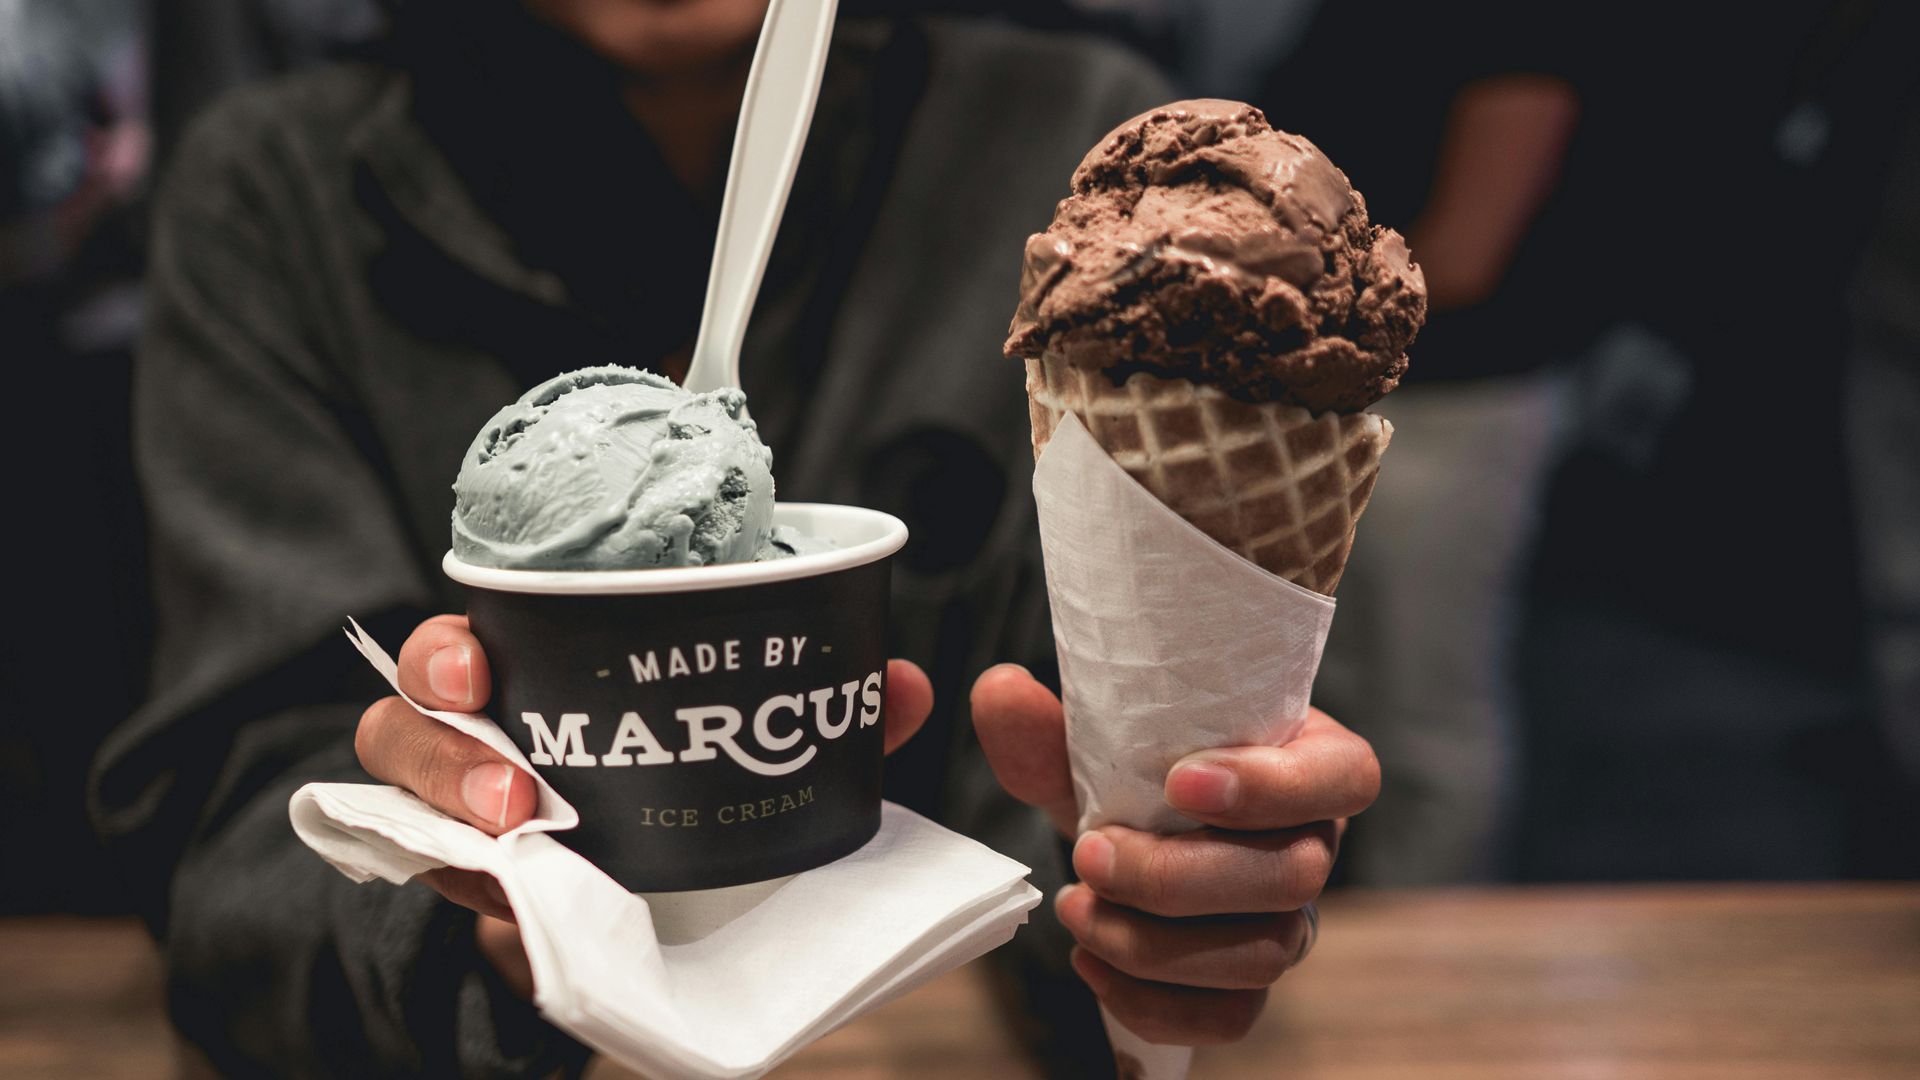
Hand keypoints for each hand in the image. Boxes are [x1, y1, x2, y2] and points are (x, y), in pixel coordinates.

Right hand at [355, 614, 934, 994]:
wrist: (673, 901)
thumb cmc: (702, 784)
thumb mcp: (761, 740)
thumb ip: (831, 714)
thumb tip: (904, 684)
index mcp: (536, 676)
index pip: (455, 646)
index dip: (446, 651)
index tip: (478, 666)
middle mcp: (481, 744)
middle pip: (402, 725)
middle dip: (437, 747)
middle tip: (513, 793)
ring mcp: (466, 826)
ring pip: (401, 808)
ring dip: (446, 822)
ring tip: (511, 846)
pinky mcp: (481, 899)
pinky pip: (443, 896)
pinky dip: (471, 902)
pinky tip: (510, 911)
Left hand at [970, 664, 1378, 1045]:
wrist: (1120, 831)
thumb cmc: (1131, 771)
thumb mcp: (1090, 742)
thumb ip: (1048, 724)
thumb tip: (1000, 692)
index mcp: (1308, 761)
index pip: (1347, 776)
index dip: (1275, 786)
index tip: (1180, 781)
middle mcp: (1313, 844)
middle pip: (1294, 877)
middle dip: (1180, 874)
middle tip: (1090, 853)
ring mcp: (1288, 921)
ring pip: (1262, 954)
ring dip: (1156, 942)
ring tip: (1078, 908)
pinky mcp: (1250, 982)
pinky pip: (1231, 1016)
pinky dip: (1153, 1002)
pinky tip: (1091, 962)